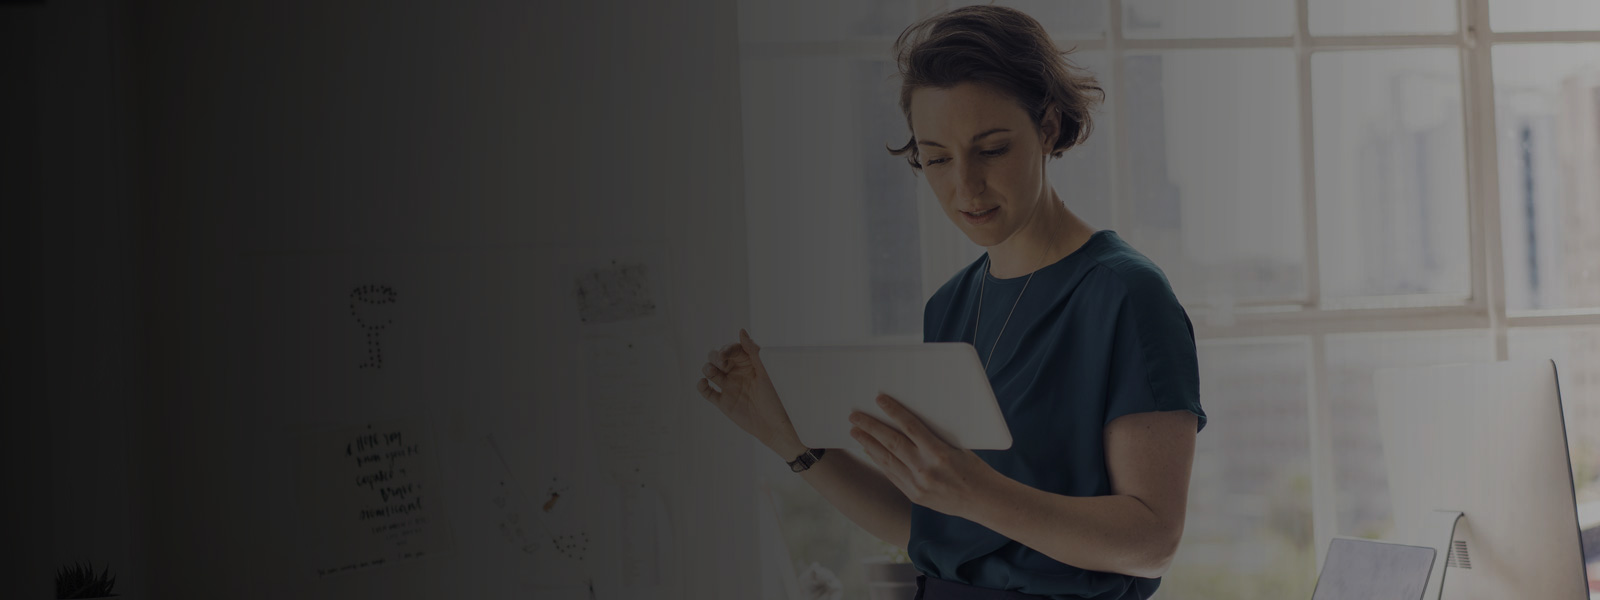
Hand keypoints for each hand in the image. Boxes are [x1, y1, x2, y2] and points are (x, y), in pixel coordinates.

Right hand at [696, 329, 801, 454]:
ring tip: (712, 373)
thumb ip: (753, 351)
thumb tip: (741, 330)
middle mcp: (737, 372)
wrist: (777, 426)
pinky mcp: (723, 402)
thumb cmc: (777, 397)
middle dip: (715, 357)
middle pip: (717, 357)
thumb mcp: (767, 370)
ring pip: (710, 371)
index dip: (726, 348)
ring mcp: (729, 387)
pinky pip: (707, 391)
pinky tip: (704, 383)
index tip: (724, 354)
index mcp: (749, 363)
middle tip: (721, 364)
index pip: (732, 349)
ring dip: (707, 368)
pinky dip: (701, 386)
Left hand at [849, 393, 999, 517]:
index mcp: (939, 453)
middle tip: (854, 416)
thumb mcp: (958, 447)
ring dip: (869, 445)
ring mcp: (918, 485)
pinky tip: (871, 452)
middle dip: (870, 428)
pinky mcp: (915, 496)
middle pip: (892, 443)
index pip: (910, 426)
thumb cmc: (975, 469)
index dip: (893, 411)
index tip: (879, 399)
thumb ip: (934, 437)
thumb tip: (910, 422)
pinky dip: (880, 462)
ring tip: (855, 432)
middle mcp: (925, 469)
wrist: (985, 501)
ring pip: (887, 460)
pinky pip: (893, 475)